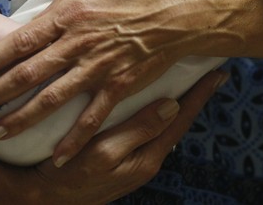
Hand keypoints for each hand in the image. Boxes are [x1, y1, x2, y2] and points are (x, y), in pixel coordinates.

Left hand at [0, 0, 220, 166]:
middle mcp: (77, 42)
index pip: (19, 40)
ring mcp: (98, 66)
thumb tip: (29, 18)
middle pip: (27, 73)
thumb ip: (58, 5)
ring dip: (22, 118)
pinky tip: (57, 157)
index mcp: (67, 14)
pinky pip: (92, 118)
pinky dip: (74, 140)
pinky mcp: (119, 85)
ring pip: (52, 98)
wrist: (173, 11)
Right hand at [28, 70, 227, 203]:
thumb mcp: (104, 152)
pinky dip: (156, 109)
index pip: (182, 118)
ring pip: (163, 122)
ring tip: (189, 79)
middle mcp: (147, 156)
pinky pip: (148, 127)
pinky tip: (155, 99)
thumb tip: (172, 105)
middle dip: (194, 95)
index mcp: (148, 155)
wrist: (45, 199)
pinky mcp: (123, 155)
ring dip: (178, 100)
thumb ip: (139, 129)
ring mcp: (136, 158)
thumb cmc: (71, 175)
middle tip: (208, 70)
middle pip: (178, 119)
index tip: (217, 74)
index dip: (200, 94)